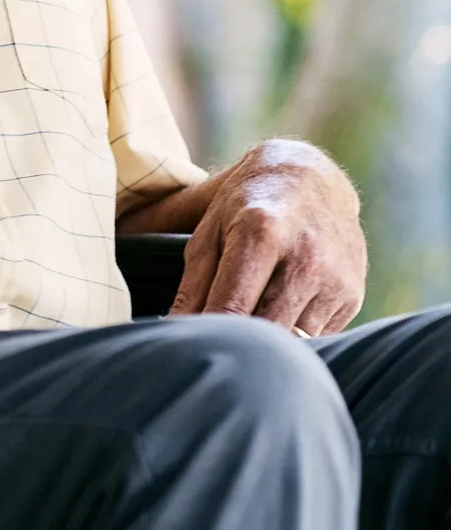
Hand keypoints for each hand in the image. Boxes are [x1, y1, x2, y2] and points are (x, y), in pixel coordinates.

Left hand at [169, 140, 365, 334]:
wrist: (309, 178)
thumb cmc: (244, 207)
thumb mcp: (207, 233)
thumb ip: (191, 286)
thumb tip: (176, 332)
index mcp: (261, 234)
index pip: (233, 307)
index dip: (211, 336)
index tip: (194, 350)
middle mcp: (306, 257)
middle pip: (267, 330)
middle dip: (240, 345)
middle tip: (218, 350)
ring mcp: (336, 279)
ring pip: (296, 341)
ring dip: (269, 344)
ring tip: (247, 334)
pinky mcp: (353, 296)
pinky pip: (319, 337)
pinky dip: (295, 338)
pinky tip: (280, 314)